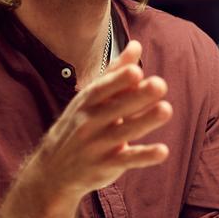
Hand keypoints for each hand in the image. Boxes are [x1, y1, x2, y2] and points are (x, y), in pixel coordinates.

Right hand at [18, 40, 171, 198]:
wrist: (52, 171)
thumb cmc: (79, 125)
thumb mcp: (91, 99)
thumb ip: (116, 73)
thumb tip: (136, 46)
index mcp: (88, 102)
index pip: (103, 89)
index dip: (118, 80)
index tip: (136, 71)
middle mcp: (90, 122)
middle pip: (116, 108)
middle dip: (137, 97)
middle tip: (160, 85)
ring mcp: (97, 145)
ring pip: (124, 132)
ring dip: (145, 121)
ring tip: (166, 110)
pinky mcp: (106, 166)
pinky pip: (127, 160)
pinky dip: (144, 156)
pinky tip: (163, 151)